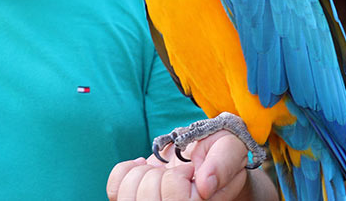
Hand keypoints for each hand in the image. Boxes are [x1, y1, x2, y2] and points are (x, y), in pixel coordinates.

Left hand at [106, 131, 253, 200]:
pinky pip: (115, 189)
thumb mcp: (231, 150)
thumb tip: (204, 185)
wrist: (209, 154)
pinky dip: (125, 171)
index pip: (173, 199)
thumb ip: (222, 165)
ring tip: (158, 169)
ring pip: (126, 196)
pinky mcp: (137, 196)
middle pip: (145, 199)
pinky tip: (143, 166)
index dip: (178, 178)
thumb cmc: (223, 152)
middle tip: (174, 168)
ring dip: (140, 173)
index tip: (191, 169)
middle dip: (157, 174)